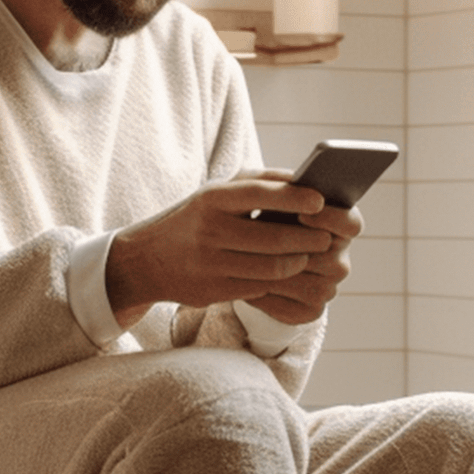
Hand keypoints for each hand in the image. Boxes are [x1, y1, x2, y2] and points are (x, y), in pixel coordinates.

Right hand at [106, 173, 362, 327]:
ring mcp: (212, 264)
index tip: (320, 200)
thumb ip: (258, 182)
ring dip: (298, 263)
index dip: (295, 198)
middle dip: (308, 239)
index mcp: (212, 199)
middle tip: (326, 238)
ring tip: (307, 256)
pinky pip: (260, 288)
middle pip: (275, 239)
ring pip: (273, 268)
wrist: (147, 260)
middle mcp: (210, 231)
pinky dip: (278, 280)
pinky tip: (287, 273)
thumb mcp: (216, 192)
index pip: (260, 194)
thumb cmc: (195, 218)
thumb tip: (304, 181)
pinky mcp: (215, 291)